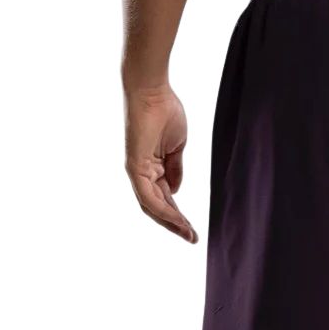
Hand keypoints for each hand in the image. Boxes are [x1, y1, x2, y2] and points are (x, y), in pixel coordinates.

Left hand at [124, 84, 196, 242]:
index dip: (179, 215)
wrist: (152, 91)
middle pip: (158, 207)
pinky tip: (178, 220)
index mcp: (151, 167)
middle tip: (193, 238)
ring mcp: (137, 172)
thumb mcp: (176, 148)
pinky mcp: (135, 168)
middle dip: (175, 224)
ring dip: (172, 223)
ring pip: (153, 207)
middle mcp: (141, 173)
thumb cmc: (165, 111)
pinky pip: (149, 198)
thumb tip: (176, 191)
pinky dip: (164, 211)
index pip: (165, 198)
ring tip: (189, 234)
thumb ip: (175, 170)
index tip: (193, 228)